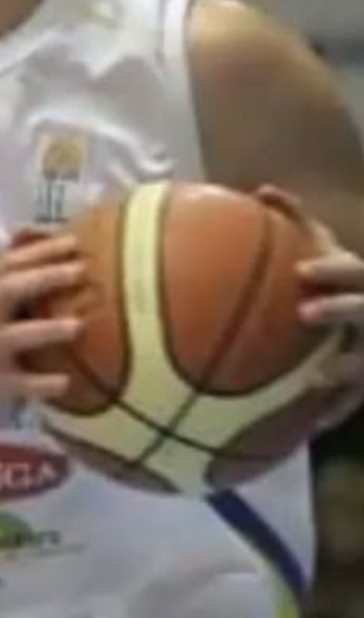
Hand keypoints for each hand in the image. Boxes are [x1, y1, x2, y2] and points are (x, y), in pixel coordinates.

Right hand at [0, 229, 85, 405]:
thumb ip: (12, 276)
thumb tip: (39, 232)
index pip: (7, 263)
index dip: (40, 250)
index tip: (75, 242)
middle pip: (7, 290)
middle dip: (46, 277)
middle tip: (82, 271)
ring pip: (10, 337)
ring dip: (45, 329)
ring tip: (78, 326)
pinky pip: (17, 384)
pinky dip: (41, 383)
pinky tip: (65, 382)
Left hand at [258, 186, 363, 430]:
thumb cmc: (348, 279)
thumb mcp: (330, 247)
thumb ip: (299, 219)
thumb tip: (263, 190)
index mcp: (363, 281)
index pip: (353, 271)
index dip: (332, 271)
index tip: (301, 272)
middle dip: (342, 310)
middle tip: (305, 313)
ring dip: (345, 370)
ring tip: (313, 380)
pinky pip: (357, 399)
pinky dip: (335, 411)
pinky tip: (311, 427)